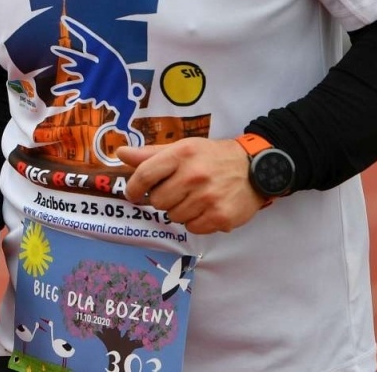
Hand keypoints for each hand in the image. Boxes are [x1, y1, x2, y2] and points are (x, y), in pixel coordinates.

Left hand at [116, 138, 264, 233]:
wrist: (255, 169)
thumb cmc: (212, 157)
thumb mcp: (183, 148)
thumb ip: (150, 154)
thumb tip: (121, 153)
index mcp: (181, 154)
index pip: (145, 175)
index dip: (133, 188)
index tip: (133, 194)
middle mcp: (194, 175)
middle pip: (157, 201)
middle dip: (162, 199)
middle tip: (176, 192)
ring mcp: (208, 198)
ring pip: (173, 216)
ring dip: (179, 210)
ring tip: (194, 198)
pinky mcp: (220, 217)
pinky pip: (192, 228)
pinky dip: (195, 222)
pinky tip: (205, 209)